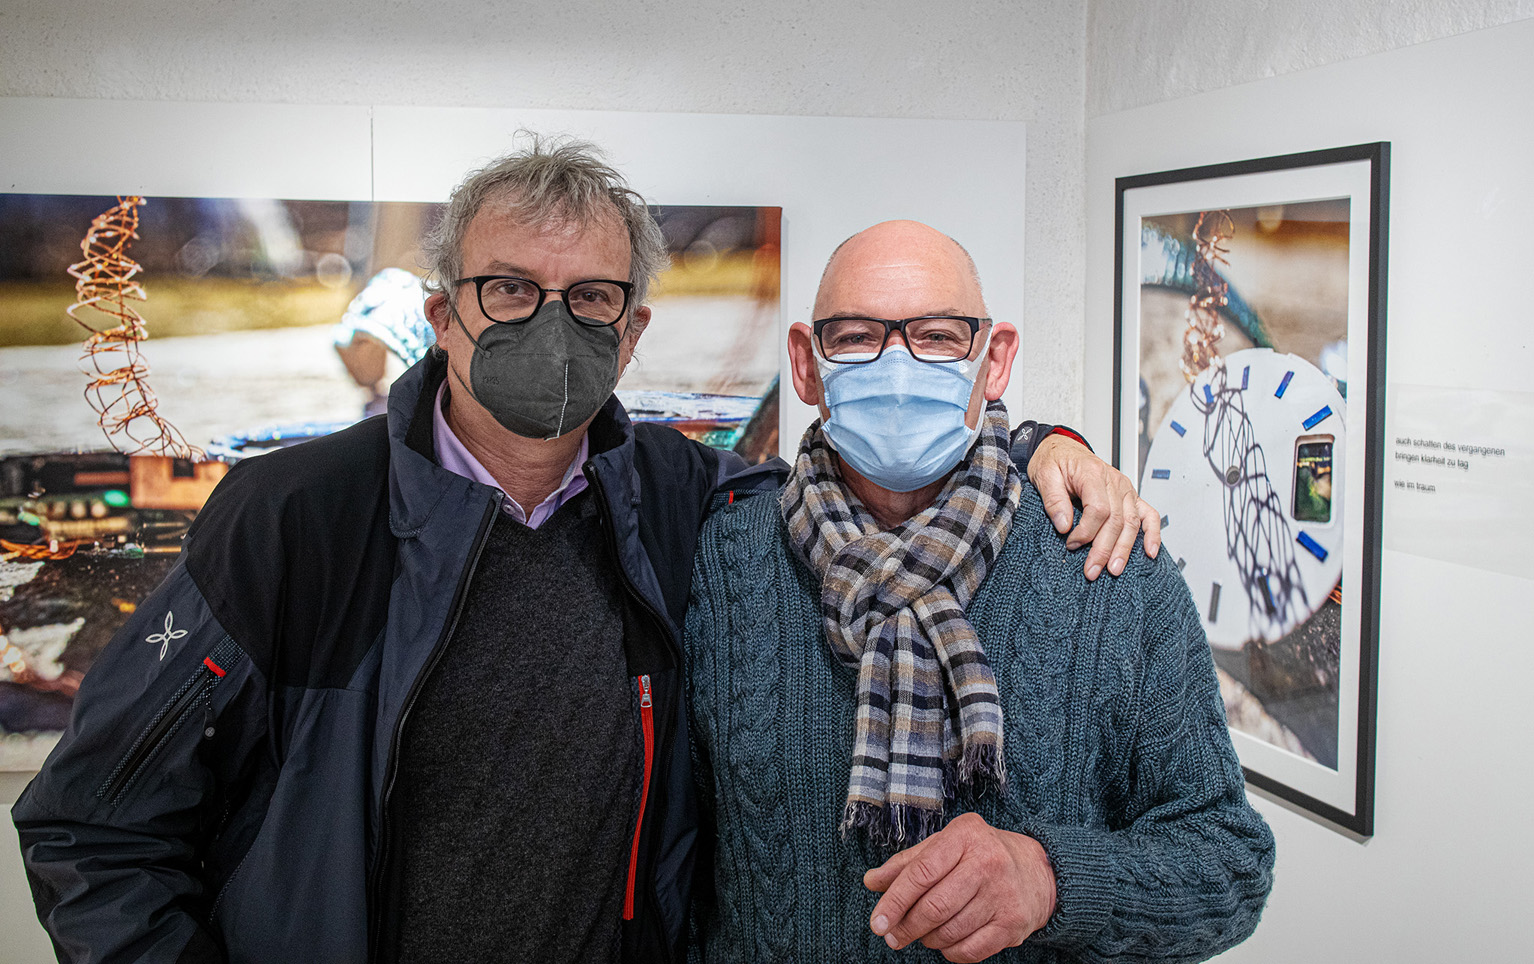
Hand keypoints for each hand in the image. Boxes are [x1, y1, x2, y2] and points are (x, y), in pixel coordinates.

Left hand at [864, 812, 1056, 961]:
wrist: (1037, 870)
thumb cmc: (979, 855)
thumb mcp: (945, 846)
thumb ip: (907, 863)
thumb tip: (872, 881)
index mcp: (965, 835)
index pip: (921, 872)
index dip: (895, 900)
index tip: (877, 921)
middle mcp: (988, 862)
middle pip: (934, 906)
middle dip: (906, 926)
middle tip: (892, 936)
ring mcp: (1003, 894)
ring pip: (950, 931)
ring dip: (927, 939)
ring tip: (922, 934)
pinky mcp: (1013, 923)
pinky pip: (970, 950)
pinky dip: (949, 953)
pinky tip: (945, 943)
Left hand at [1027, 432, 1161, 579]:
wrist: (1060, 449)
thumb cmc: (1054, 462)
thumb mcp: (1044, 476)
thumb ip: (1054, 500)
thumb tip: (1064, 525)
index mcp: (1093, 473)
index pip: (1098, 509)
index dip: (1086, 531)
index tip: (1071, 544)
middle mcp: (1114, 481)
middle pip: (1116, 520)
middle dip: (1104, 549)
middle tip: (1092, 570)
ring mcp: (1125, 489)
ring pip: (1131, 522)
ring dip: (1124, 549)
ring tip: (1114, 570)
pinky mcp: (1130, 496)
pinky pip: (1148, 514)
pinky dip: (1152, 533)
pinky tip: (1150, 552)